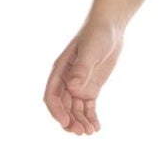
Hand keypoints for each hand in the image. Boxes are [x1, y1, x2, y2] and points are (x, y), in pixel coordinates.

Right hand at [44, 17, 124, 134]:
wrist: (110, 28)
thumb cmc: (97, 34)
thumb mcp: (90, 50)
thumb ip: (81, 68)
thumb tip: (73, 87)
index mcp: (60, 71)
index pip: (52, 95)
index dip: (56, 111)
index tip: (65, 122)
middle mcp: (66, 81)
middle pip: (63, 106)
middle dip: (70, 120)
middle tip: (81, 132)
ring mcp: (79, 85)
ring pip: (75, 109)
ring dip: (80, 121)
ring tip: (90, 132)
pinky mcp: (91, 88)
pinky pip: (88, 107)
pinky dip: (91, 117)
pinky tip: (97, 128)